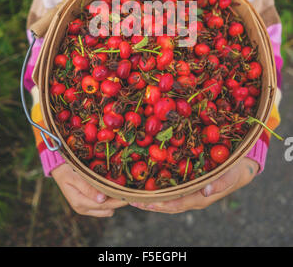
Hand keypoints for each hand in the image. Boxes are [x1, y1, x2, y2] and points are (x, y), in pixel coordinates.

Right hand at [52, 163, 127, 216]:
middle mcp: (83, 208)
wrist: (59, 169)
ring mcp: (85, 207)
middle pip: (106, 209)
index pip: (103, 205)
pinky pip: (102, 208)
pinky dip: (109, 201)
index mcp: (79, 202)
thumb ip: (87, 188)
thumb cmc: (66, 170)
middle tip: (130, 193)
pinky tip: (114, 192)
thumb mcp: (74, 177)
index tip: (128, 195)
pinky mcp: (87, 204)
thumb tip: (102, 199)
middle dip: (118, 202)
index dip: (117, 201)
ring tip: (123, 191)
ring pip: (106, 210)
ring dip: (113, 202)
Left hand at [130, 157, 258, 213]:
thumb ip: (221, 182)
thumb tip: (206, 191)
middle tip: (131, 199)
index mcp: (200, 197)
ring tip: (132, 194)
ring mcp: (189, 192)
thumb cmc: (235, 169)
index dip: (161, 203)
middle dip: (149, 203)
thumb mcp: (231, 173)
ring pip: (167, 198)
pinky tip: (145, 182)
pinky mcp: (187, 184)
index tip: (146, 202)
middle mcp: (192, 197)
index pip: (177, 203)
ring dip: (150, 198)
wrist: (240, 167)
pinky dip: (157, 188)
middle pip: (167, 204)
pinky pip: (170, 189)